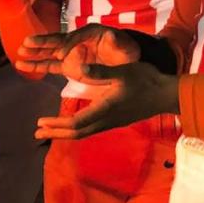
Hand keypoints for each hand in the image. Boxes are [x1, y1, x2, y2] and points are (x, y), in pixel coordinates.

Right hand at [15, 24, 140, 75]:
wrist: (126, 61)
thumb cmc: (126, 51)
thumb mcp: (125, 47)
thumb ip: (117, 42)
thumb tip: (111, 33)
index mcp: (90, 32)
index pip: (76, 38)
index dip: (68, 45)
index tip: (61, 54)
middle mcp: (77, 40)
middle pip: (58, 40)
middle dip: (43, 42)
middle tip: (27, 42)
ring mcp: (71, 52)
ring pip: (50, 52)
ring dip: (36, 52)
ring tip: (19, 51)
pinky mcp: (68, 64)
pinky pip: (51, 64)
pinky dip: (37, 64)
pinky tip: (22, 64)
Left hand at [33, 60, 179, 139]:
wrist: (166, 94)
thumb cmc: (145, 80)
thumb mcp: (122, 72)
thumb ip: (100, 72)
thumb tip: (79, 70)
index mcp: (105, 109)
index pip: (76, 123)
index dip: (56, 124)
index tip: (40, 122)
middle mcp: (106, 120)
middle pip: (76, 133)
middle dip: (56, 132)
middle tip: (37, 132)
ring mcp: (111, 122)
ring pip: (84, 132)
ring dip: (64, 132)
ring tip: (49, 129)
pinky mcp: (115, 120)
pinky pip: (91, 129)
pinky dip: (76, 128)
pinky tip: (72, 123)